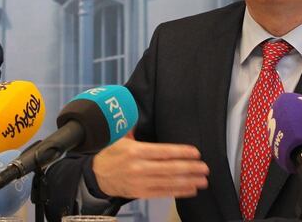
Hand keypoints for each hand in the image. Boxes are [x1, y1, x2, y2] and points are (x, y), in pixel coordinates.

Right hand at [93, 131, 208, 198]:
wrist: (96, 176)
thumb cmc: (111, 154)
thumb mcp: (119, 137)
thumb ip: (132, 126)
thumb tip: (138, 109)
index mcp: (135, 151)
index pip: (163, 151)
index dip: (181, 152)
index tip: (195, 152)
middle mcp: (139, 168)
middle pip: (169, 168)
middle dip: (190, 168)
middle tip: (204, 167)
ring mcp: (140, 182)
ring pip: (169, 182)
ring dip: (188, 181)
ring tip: (202, 180)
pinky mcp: (141, 193)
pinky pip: (163, 193)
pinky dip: (178, 191)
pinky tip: (191, 189)